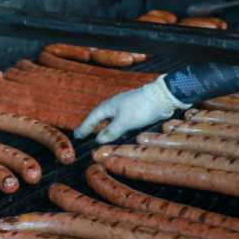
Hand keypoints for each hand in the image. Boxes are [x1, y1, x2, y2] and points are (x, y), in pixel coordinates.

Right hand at [74, 75, 191, 142]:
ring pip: (110, 120)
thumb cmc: (140, 108)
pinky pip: (119, 121)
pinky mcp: (134, 112)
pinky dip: (114, 128)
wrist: (161, 98)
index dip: (84, 127)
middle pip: (100, 117)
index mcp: (109, 106)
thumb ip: (110, 131)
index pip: (92, 118)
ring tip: (97, 136)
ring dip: (103, 128)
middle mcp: (115, 106)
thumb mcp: (123, 122)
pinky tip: (117, 134)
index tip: (77, 135)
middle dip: (92, 126)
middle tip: (83, 135)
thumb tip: (98, 140)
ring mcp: (124, 108)